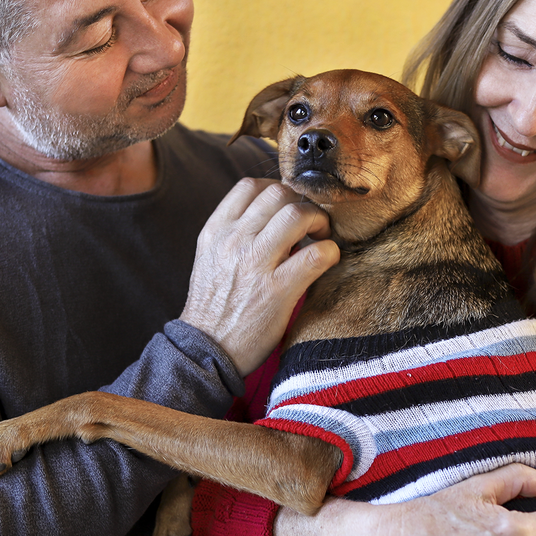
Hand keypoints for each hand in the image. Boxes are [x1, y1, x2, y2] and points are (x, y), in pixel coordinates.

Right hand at [180, 178, 338, 374]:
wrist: (206, 349)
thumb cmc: (214, 305)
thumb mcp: (211, 258)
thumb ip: (233, 233)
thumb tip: (268, 214)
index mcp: (216, 232)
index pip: (249, 186)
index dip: (277, 189)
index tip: (288, 207)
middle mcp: (234, 242)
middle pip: (278, 194)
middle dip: (301, 203)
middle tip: (310, 224)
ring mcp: (255, 265)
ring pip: (297, 215)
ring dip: (318, 221)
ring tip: (321, 237)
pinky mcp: (277, 292)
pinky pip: (314, 256)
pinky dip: (329, 252)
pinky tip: (328, 260)